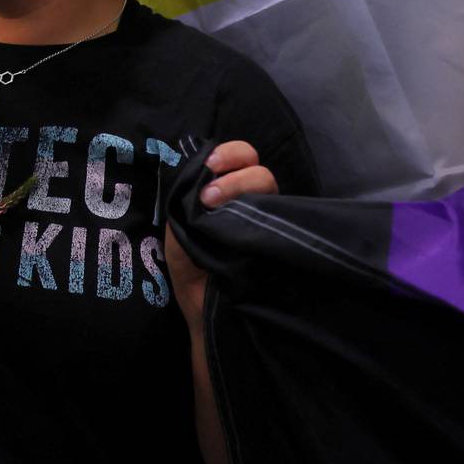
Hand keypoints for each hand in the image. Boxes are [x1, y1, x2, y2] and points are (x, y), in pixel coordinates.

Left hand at [166, 141, 277, 324]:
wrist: (202, 309)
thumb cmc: (191, 266)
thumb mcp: (179, 226)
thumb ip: (188, 197)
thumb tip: (199, 175)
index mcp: (230, 192)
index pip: (243, 157)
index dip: (229, 154)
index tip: (209, 166)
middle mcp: (255, 204)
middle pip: (262, 171)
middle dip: (235, 174)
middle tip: (209, 197)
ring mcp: (270, 225)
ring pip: (274, 190)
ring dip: (243, 189)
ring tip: (215, 210)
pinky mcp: (282, 247)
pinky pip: (284, 223)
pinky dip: (263, 220)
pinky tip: (241, 230)